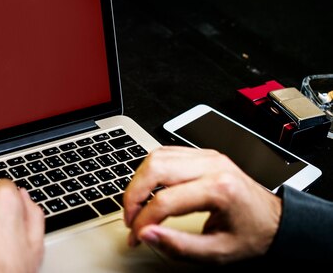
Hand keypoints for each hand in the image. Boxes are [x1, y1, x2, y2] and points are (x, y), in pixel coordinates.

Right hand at [123, 146, 281, 263]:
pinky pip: (166, 152)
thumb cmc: (251, 235)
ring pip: (157, 156)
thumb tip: (147, 234)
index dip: (144, 220)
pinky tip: (148, 187)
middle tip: (130, 218)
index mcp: (219, 189)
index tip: (137, 236)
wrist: (275, 220)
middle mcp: (212, 166)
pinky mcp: (202, 153)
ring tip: (137, 205)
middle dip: (133, 195)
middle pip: (156, 168)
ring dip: (139, 180)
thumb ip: (178, 246)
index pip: (165, 200)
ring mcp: (207, 156)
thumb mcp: (217, 252)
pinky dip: (150, 169)